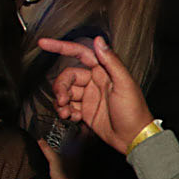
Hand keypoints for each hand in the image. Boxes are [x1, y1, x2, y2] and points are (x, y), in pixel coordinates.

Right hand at [35, 35, 155, 153]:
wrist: (133, 137)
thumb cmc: (134, 111)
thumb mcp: (124, 83)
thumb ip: (111, 61)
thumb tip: (99, 41)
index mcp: (104, 71)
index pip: (80, 53)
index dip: (61, 47)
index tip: (44, 43)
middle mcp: (95, 82)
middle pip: (67, 76)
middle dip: (60, 87)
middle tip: (62, 99)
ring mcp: (89, 97)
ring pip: (65, 92)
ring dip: (61, 101)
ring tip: (66, 112)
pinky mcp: (86, 111)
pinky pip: (68, 106)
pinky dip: (66, 111)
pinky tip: (73, 117)